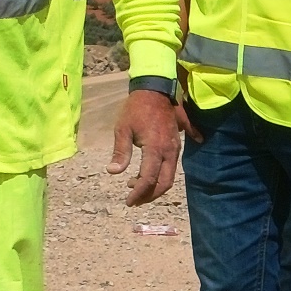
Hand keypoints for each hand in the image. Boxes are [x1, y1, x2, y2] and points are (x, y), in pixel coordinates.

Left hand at [109, 87, 190, 204]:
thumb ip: (120, 152)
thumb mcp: (122, 129)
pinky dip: (163, 174)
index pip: (148, 179)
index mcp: (155, 149)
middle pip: (164, 183)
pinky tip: (154, 173)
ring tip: (137, 186)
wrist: (155, 89)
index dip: (138, 193)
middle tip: (134, 199)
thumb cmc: (136, 108)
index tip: (128, 201)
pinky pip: (174, 165)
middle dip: (149, 195)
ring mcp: (175, 148)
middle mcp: (169, 152)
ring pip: (170, 176)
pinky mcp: (177, 144)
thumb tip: (113, 172)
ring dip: (155, 186)